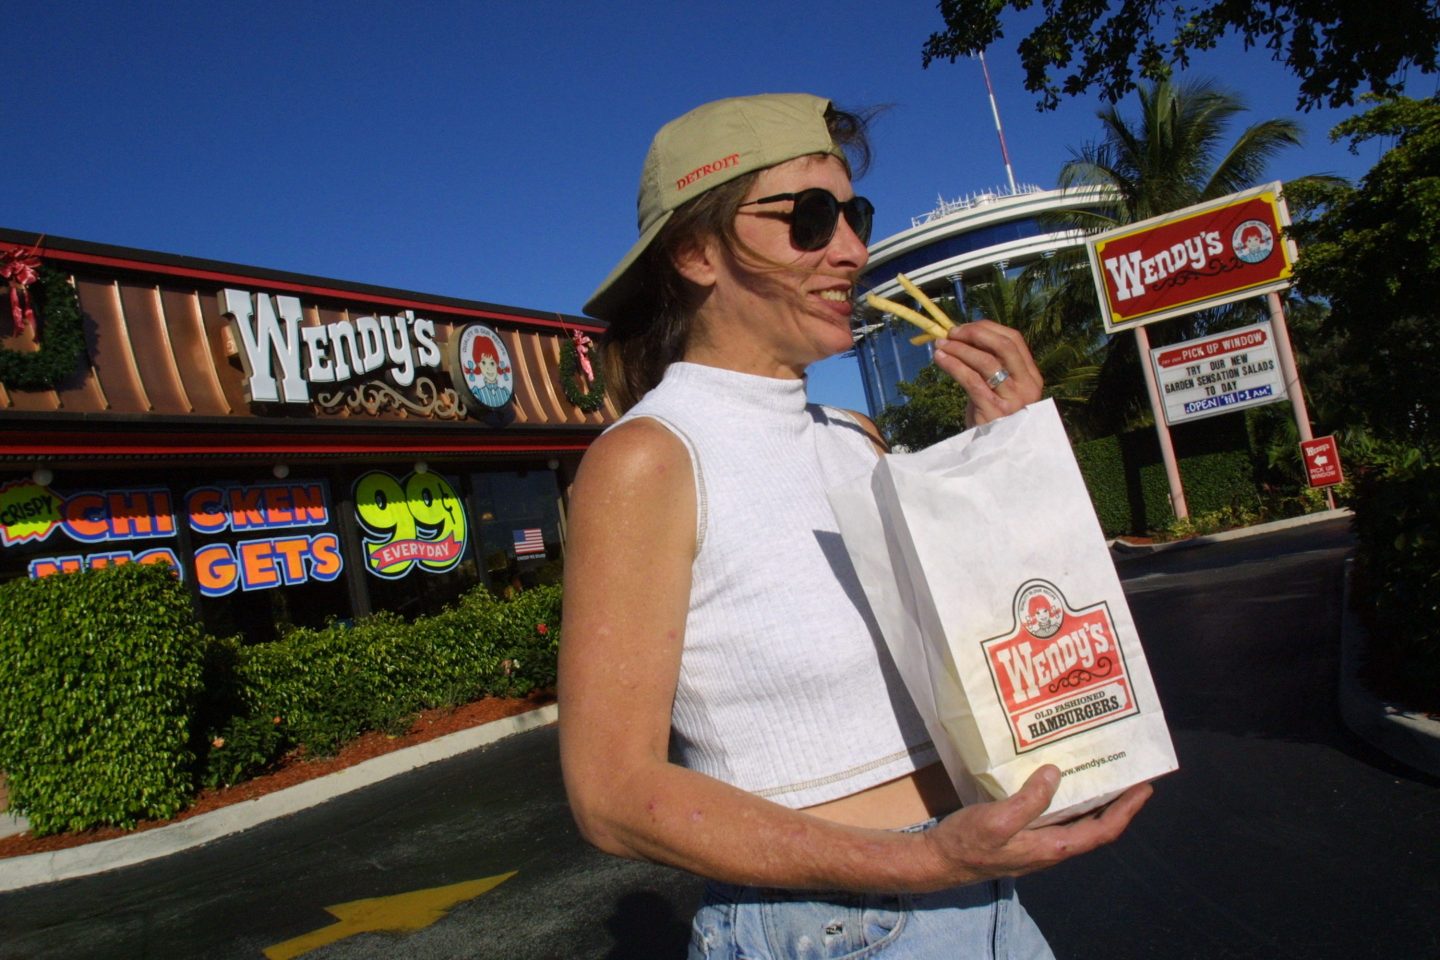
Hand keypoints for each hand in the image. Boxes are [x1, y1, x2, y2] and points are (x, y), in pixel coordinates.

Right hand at [920, 765, 1151, 888]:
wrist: (940, 861)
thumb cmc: (968, 843)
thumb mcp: (998, 819)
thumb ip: (1029, 800)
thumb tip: (1056, 773)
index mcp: (1053, 846)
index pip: (1102, 830)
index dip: (1127, 811)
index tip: (1145, 788)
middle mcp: (1051, 848)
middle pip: (1095, 827)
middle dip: (1117, 805)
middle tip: (1129, 775)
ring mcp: (1037, 844)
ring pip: (1076, 823)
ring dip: (1094, 802)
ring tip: (1101, 774)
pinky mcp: (1023, 837)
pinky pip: (1056, 818)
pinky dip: (1067, 801)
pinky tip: (1058, 782)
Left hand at [931, 320, 1042, 426]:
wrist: (993, 454)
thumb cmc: (992, 418)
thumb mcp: (999, 390)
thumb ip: (990, 366)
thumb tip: (962, 337)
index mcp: (1031, 376)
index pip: (1014, 340)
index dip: (987, 329)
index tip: (964, 327)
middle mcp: (1027, 386)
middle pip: (1003, 346)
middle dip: (974, 334)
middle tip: (952, 333)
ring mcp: (1013, 399)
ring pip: (986, 361)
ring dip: (959, 349)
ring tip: (940, 345)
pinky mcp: (994, 411)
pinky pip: (972, 380)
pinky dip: (954, 365)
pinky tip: (940, 359)